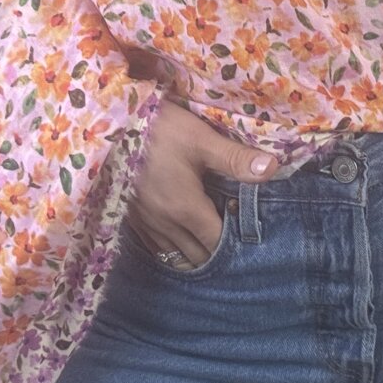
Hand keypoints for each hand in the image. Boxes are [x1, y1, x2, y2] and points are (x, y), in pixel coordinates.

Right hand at [124, 99, 278, 269]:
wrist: (108, 126)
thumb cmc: (158, 130)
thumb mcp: (201, 139)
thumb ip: (235, 158)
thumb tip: (273, 168)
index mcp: (186, 210)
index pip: (216, 244)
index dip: (234, 244)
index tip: (248, 234)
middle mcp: (164, 224)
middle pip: (196, 255)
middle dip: (215, 252)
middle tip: (233, 238)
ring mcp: (144, 223)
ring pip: (173, 254)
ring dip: (193, 251)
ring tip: (210, 239)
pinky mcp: (129, 215)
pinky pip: (154, 245)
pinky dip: (170, 246)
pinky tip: (179, 233)